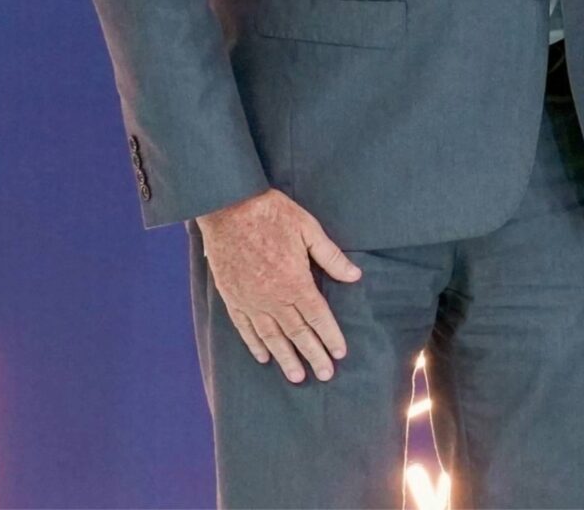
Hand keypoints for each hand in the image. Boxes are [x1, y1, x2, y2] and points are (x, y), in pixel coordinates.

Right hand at [195, 189, 362, 383]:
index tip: (340, 354)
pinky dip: (255, 344)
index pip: (318, 317)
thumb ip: (331, 256)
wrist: (228, 207)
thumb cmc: (272, 214)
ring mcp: (251, 300)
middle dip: (313, 356)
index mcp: (296, 282)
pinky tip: (263, 357)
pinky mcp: (232, 297)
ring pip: (271, 337)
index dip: (330, 337)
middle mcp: (273, 298)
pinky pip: (245, 328)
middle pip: (297, 334)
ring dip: (285, 358)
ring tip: (297, 377)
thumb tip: (354, 276)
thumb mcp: (308, 229)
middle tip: (325, 375)